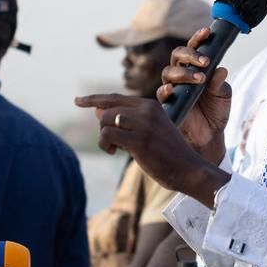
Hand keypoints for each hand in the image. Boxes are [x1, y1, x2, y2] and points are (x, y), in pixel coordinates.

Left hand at [73, 93, 229, 205]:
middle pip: (107, 110)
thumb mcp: (149, 131)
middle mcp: (147, 111)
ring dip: (104, 137)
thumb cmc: (168, 153)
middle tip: (113, 143)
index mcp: (150, 105)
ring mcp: (143, 125)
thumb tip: (97, 111)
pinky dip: (105, 144)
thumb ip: (127, 121)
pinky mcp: (139, 140)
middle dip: (103, 127)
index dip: (94, 99)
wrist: (189, 169)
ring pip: (105, 121)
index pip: (115, 97)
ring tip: (114, 148)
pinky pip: (107, 135)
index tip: (77, 101)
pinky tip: (114, 152)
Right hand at [157, 27, 232, 155]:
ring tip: (200, 79)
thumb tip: (221, 69)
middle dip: (190, 55)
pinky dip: (166, 89)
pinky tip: (173, 89)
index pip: (193, 48)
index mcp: (195, 68)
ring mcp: (173, 88)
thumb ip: (220, 83)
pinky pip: (161, 93)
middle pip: (177, 56)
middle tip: (204, 62)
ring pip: (169, 72)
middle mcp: (182, 75)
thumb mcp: (223, 95)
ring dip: (183, 72)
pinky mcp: (167, 103)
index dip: (198, 38)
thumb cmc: (216, 112)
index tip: (207, 32)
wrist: (210, 135)